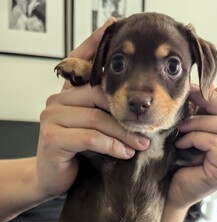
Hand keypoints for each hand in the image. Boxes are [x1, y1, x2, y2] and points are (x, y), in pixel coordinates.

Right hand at [36, 18, 149, 197]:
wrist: (54, 177)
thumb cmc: (79, 151)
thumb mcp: (95, 128)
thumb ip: (106, 110)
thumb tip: (129, 97)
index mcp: (67, 93)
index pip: (82, 63)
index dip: (96, 44)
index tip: (116, 31)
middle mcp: (57, 100)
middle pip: (99, 97)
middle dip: (126, 114)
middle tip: (148, 129)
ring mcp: (51, 117)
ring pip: (97, 118)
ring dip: (124, 133)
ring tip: (142, 144)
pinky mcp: (51, 137)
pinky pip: (89, 137)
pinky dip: (111, 145)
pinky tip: (125, 154)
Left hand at [170, 85, 216, 208]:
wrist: (172, 190)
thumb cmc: (182, 161)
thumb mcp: (194, 132)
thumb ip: (204, 113)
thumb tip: (210, 85)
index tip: (201, 88)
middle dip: (208, 101)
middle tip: (187, 97)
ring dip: (199, 122)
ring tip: (182, 128)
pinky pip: (214, 143)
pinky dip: (194, 138)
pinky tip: (181, 144)